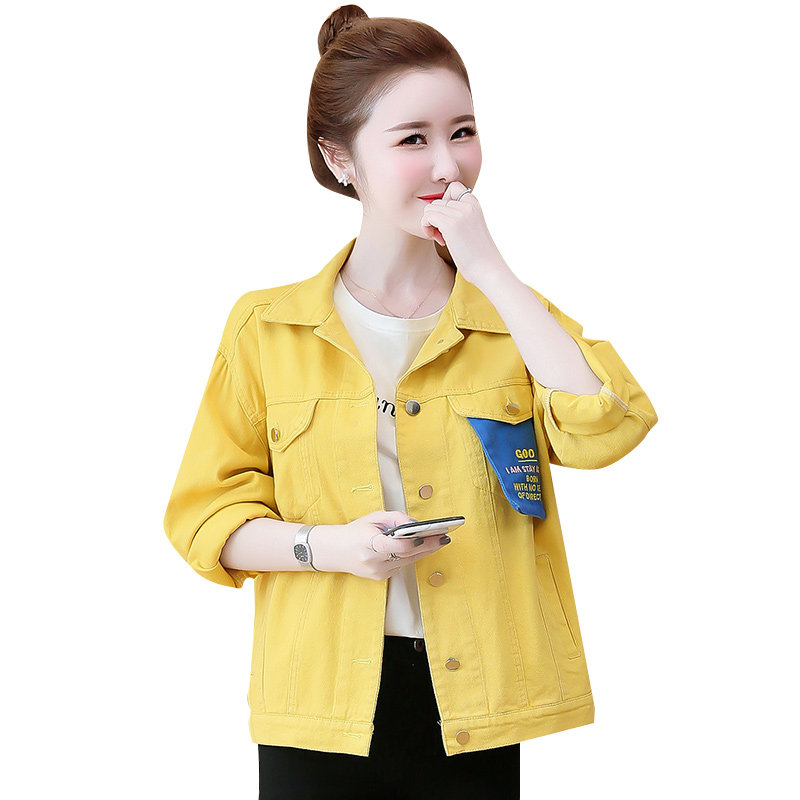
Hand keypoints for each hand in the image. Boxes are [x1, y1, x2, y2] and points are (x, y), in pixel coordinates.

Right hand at [325, 510, 451, 581]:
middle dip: (428, 546)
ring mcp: (377, 572)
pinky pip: (400, 565)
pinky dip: (409, 556)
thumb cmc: (355, 531)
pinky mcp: (380, 578)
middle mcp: (373, 561)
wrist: (335, 551)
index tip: (427, 536)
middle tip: (444, 537)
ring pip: (407, 561)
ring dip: (423, 551)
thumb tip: (415, 524)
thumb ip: (395, 518)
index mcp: (369, 544)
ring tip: (439, 541)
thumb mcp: (373, 517)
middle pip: (407, 555)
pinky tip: (420, 548)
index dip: (413, 543)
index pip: (396, 546)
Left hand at [419, 180, 507, 286]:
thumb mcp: (472, 226)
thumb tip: (436, 211)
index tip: (449, 222)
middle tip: (444, 236)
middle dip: (437, 218)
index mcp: (474, 202)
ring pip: (430, 208)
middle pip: (438, 201)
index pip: (452, 188)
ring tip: (442, 238)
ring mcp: (459, 212)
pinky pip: (427, 216)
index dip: (445, 203)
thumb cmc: (478, 254)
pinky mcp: (450, 224)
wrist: (487, 268)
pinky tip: (439, 240)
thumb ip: (460, 215)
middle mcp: (467, 203)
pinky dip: (426, 228)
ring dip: (431, 224)